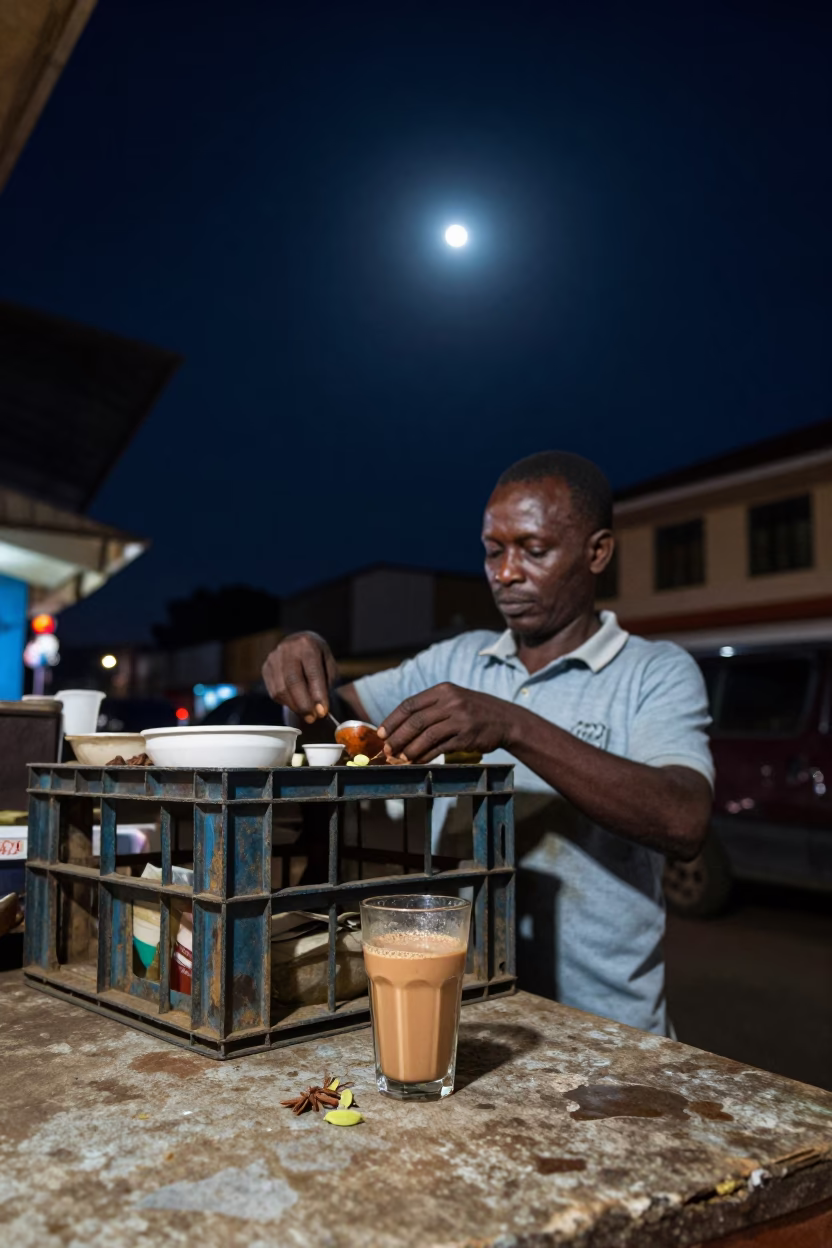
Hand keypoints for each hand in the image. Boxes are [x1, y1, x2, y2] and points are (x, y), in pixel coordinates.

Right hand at [262, 632, 337, 723]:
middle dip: (304, 704)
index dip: (317, 694)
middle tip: (313, 718)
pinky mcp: (265, 668)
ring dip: (294, 706)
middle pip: (293, 682)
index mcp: (307, 644)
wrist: (299, 643)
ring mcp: (273, 658)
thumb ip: (326, 684)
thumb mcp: (328, 665)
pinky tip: (295, 705)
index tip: (322, 712)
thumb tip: (320, 710)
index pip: (312, 672)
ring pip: (281, 689)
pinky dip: (286, 703)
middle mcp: (287, 649)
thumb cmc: (318, 658)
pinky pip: (274, 692)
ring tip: (307, 715)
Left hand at [377, 684, 515, 762]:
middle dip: (397, 737)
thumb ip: (431, 709)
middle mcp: (451, 701)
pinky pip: (440, 748)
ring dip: (410, 749)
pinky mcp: (466, 736)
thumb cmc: (474, 711)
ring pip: (426, 736)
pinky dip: (426, 756)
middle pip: (415, 721)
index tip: (381, 732)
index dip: (392, 720)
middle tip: (387, 749)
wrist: (507, 720)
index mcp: (443, 690)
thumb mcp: (454, 700)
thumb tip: (401, 727)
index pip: (410, 704)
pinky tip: (418, 762)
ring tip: (400, 758)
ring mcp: (460, 719)